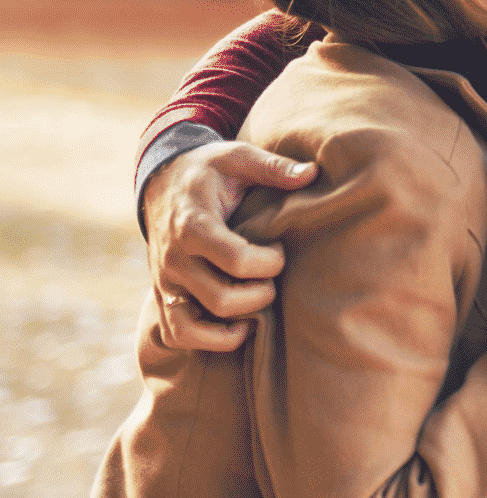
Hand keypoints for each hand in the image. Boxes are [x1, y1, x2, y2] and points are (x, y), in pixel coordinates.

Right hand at [143, 140, 316, 351]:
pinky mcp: (163, 294)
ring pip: (195, 326)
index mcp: (194, 225)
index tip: (279, 249)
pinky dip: (208, 340)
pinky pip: (178, 333)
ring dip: (235, 324)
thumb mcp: (238, 157)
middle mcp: (174, 259)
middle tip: (274, 276)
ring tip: (259, 304)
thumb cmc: (209, 170)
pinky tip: (239, 326)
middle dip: (261, 293)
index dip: (269, 262)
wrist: (162, 181)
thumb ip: (273, 167)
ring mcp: (165, 281)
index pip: (236, 260)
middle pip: (222, 299)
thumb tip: (313, 173)